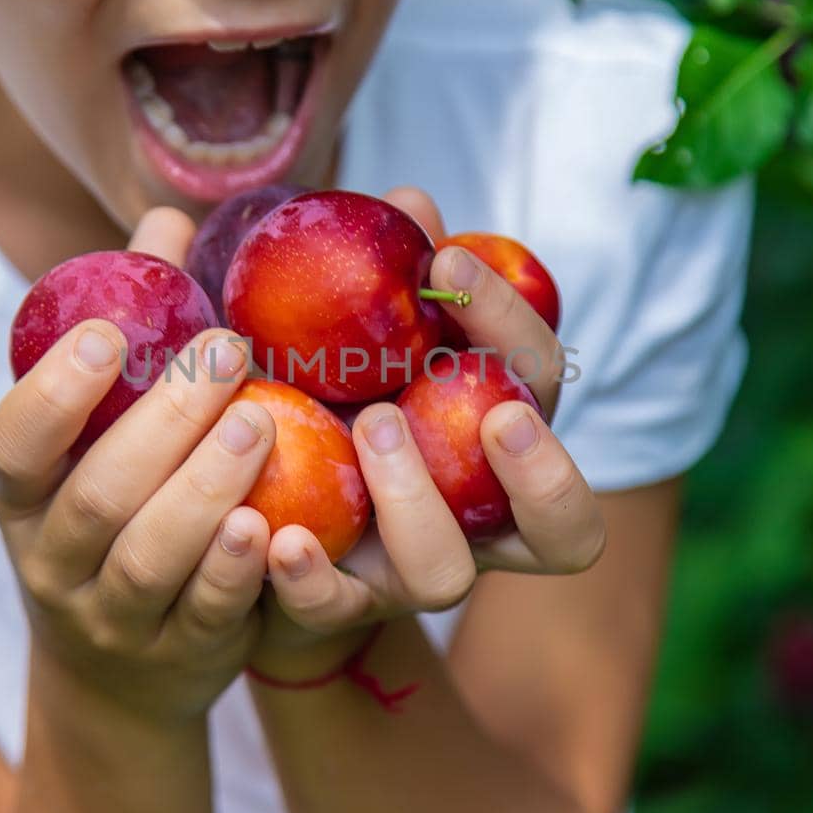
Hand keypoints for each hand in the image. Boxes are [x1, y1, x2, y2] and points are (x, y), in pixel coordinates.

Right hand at [0, 209, 276, 722]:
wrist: (121, 673)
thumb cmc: (119, 511)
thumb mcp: (105, 438)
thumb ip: (138, 331)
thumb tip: (168, 219)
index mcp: (25, 495)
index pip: (11, 446)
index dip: (51, 393)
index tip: (103, 332)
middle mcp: (53, 559)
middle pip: (96, 495)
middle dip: (160, 423)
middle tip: (226, 353)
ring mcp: (112, 617)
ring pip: (145, 559)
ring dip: (201, 491)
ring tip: (259, 427)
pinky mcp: (176, 656)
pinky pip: (202, 616)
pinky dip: (231, 574)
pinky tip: (270, 526)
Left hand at [251, 188, 606, 674]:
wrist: (245, 494)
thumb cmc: (317, 385)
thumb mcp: (345, 324)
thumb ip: (384, 273)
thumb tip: (411, 200)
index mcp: (493, 436)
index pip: (541, 384)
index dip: (513, 326)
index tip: (450, 261)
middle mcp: (474, 518)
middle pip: (567, 529)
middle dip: (544, 472)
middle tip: (497, 410)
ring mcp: (407, 569)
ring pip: (449, 576)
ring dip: (418, 503)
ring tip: (372, 428)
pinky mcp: (335, 604)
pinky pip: (336, 612)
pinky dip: (312, 578)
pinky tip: (279, 539)